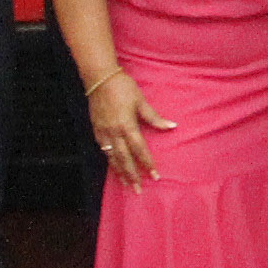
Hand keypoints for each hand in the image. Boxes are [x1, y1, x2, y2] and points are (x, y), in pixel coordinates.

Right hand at [83, 66, 172, 187]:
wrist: (99, 78)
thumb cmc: (123, 87)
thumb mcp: (141, 101)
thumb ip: (154, 117)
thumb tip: (172, 126)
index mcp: (127, 125)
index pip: (139, 150)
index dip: (147, 163)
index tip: (154, 176)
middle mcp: (114, 132)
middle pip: (124, 159)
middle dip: (132, 175)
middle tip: (138, 190)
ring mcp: (103, 132)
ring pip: (112, 157)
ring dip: (120, 172)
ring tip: (127, 184)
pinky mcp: (96, 129)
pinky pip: (103, 149)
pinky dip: (109, 160)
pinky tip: (114, 166)